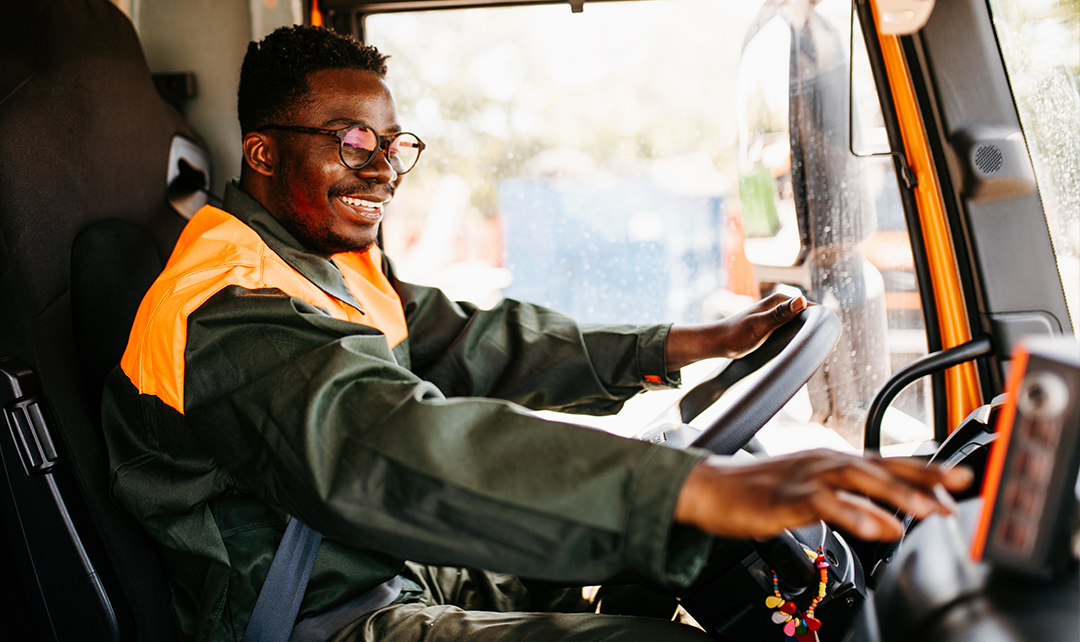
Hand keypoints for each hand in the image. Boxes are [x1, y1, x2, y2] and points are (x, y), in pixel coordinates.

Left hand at [665, 293, 808, 370]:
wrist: (718, 343)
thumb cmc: (736, 335)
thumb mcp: (760, 325)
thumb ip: (780, 314)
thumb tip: (801, 300)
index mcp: (780, 300)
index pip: (810, 306)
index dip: (820, 321)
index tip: (823, 338)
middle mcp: (780, 305)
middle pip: (807, 315)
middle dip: (813, 329)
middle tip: (816, 348)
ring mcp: (776, 316)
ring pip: (799, 324)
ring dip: (805, 334)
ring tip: (808, 350)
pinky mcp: (773, 326)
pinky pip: (791, 330)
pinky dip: (796, 338)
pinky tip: (797, 349)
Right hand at [673, 450, 973, 540]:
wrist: (711, 488)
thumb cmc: (760, 491)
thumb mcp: (811, 490)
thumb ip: (850, 499)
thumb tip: (890, 517)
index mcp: (833, 461)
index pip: (888, 462)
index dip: (926, 470)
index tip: (962, 479)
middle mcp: (825, 462)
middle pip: (883, 467)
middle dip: (925, 478)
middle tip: (960, 489)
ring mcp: (807, 477)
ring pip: (860, 480)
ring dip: (898, 495)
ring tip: (929, 512)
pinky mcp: (788, 497)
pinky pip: (827, 505)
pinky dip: (856, 515)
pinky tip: (878, 528)